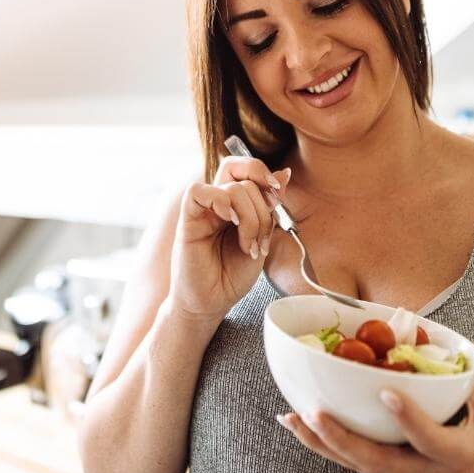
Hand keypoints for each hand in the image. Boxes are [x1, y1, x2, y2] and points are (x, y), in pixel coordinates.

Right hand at [169, 156, 291, 322]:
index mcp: (235, 203)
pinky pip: (198, 192)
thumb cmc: (232, 275)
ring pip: (231, 187)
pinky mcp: (188, 220)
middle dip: (263, 198)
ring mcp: (203, 210)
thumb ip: (270, 208)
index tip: (278, 197)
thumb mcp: (262, 238)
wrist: (211, 303)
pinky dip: (221, 202)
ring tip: (249, 245)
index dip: (264, 173)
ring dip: (251, 217)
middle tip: (267, 225)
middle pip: (239, 170)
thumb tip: (285, 173)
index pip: (246, 169)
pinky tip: (231, 224)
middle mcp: (218, 202)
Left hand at [278, 382, 473, 472]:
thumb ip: (465, 386)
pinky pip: (358, 463)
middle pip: (375, 460)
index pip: (428, 438)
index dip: (408, 417)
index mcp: (456, 457)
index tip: (387, 392)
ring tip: (289, 418)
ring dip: (321, 442)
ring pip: (357, 465)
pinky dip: (330, 445)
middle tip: (313, 412)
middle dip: (341, 437)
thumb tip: (434, 346)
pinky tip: (302, 426)